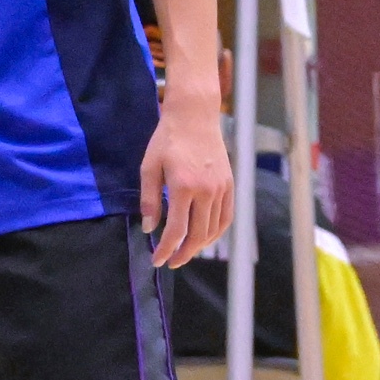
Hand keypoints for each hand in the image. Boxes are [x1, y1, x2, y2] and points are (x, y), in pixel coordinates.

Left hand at [141, 95, 233, 266]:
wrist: (194, 117)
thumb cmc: (167, 140)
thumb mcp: (149, 167)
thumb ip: (150, 200)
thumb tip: (149, 229)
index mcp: (184, 186)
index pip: (176, 230)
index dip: (166, 249)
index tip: (157, 260)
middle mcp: (206, 191)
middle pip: (198, 235)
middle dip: (183, 253)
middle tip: (170, 261)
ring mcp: (221, 189)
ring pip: (214, 230)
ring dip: (200, 246)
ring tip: (185, 252)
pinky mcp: (230, 185)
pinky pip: (226, 217)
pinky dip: (216, 232)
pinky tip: (204, 237)